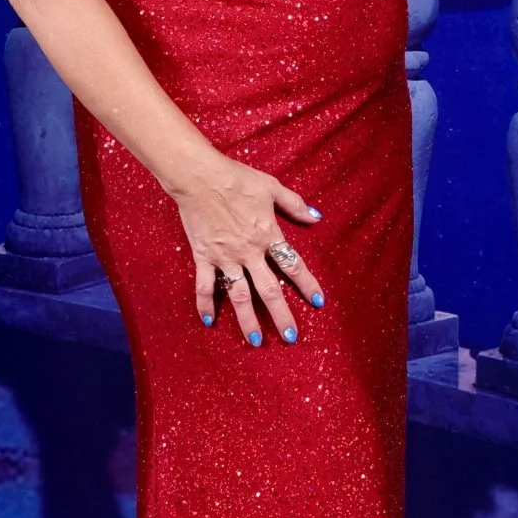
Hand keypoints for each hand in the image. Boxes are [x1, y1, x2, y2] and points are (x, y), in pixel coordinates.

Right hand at [171, 155, 326, 344]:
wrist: (200, 176)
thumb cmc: (236, 178)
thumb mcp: (271, 186)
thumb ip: (294, 204)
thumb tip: (316, 216)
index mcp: (268, 234)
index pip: (293, 265)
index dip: (307, 284)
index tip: (318, 302)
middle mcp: (249, 252)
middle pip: (269, 290)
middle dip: (282, 315)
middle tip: (291, 337)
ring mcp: (225, 257)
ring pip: (239, 295)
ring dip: (248, 319)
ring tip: (256, 341)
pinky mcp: (203, 256)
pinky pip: (205, 285)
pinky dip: (205, 303)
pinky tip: (208, 321)